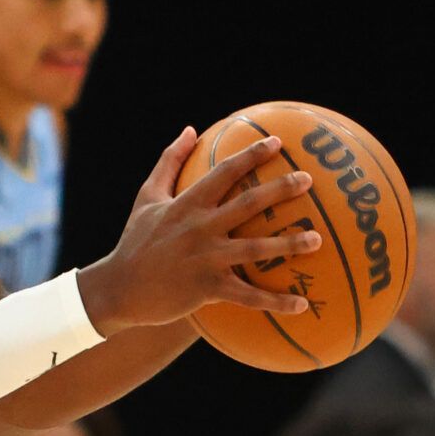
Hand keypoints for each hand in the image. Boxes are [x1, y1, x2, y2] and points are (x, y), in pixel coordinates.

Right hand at [76, 130, 320, 334]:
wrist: (117, 290)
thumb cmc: (135, 241)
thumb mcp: (147, 198)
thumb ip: (169, 163)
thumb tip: (190, 130)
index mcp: (186, 205)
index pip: (223, 173)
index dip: (251, 155)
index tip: (278, 143)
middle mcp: (198, 229)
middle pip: (247, 204)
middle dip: (280, 190)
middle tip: (308, 180)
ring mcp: (205, 259)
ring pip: (255, 249)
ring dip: (288, 244)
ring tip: (317, 239)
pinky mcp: (207, 289)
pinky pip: (248, 296)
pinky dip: (276, 302)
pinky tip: (302, 304)